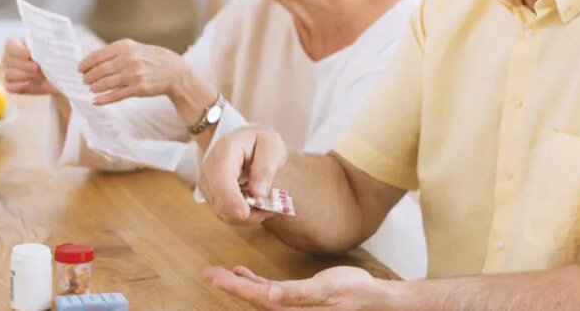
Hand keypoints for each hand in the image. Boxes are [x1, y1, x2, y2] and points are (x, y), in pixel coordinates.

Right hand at [2, 39, 59, 95]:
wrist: (58, 75)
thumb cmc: (53, 57)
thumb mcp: (50, 49)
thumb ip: (42, 47)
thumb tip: (40, 50)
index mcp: (17, 45)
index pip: (10, 46)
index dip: (18, 51)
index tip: (29, 54)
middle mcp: (10, 58)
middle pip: (9, 61)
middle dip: (25, 65)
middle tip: (38, 67)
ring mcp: (10, 72)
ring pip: (9, 74)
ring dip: (25, 75)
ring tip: (39, 75)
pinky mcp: (13, 86)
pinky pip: (10, 87)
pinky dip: (20, 86)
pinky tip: (31, 83)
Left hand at [78, 39, 190, 105]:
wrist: (175, 72)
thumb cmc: (153, 59)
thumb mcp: (136, 48)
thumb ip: (116, 52)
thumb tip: (93, 60)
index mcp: (126, 46)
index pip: (98, 55)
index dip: (86, 63)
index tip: (80, 69)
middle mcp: (129, 59)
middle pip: (100, 70)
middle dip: (89, 77)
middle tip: (85, 80)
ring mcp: (133, 75)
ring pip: (106, 83)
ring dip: (95, 87)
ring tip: (92, 88)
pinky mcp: (138, 89)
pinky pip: (116, 95)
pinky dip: (103, 99)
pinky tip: (95, 101)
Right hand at [198, 125, 287, 225]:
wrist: (245, 140)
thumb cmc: (259, 140)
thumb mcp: (271, 146)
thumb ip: (265, 168)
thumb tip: (258, 193)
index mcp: (225, 150)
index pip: (222, 178)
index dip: (231, 199)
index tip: (245, 214)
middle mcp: (209, 167)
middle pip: (218, 199)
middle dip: (243, 213)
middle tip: (269, 211)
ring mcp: (207, 181)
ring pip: (220, 210)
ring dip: (244, 217)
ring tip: (266, 208)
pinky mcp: (210, 193)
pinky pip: (223, 212)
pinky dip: (240, 216)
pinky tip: (255, 208)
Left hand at [203, 265, 394, 309]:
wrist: (371, 298)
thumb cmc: (352, 293)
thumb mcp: (326, 289)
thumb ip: (297, 294)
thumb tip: (271, 297)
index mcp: (291, 308)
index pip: (255, 297)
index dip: (233, 287)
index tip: (214, 277)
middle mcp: (287, 308)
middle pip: (251, 297)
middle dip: (229, 285)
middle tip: (208, 273)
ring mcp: (291, 304)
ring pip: (258, 294)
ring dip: (239, 283)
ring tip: (219, 272)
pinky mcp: (297, 298)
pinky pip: (270, 291)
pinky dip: (255, 282)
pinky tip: (244, 272)